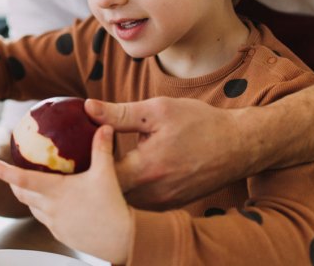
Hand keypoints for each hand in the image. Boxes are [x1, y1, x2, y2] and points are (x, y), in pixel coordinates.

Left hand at [0, 125, 130, 263]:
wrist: (122, 242)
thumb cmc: (112, 208)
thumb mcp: (106, 174)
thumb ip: (102, 148)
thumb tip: (103, 126)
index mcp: (56, 192)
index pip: (23, 179)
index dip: (5, 172)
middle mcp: (50, 208)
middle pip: (21, 193)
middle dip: (13, 182)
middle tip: (10, 171)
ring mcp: (54, 223)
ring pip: (31, 207)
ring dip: (26, 195)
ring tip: (28, 183)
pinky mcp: (60, 233)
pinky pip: (43, 218)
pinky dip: (40, 207)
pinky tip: (51, 202)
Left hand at [85, 97, 248, 208]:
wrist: (239, 146)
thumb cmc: (200, 124)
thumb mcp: (157, 110)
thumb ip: (119, 113)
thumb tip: (87, 108)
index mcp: (147, 168)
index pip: (100, 175)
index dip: (83, 164)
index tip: (74, 150)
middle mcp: (153, 193)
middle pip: (108, 193)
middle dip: (92, 177)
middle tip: (79, 160)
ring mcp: (163, 203)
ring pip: (122, 200)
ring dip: (108, 186)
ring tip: (95, 166)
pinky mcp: (169, 205)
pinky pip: (138, 204)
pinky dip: (125, 192)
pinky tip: (120, 174)